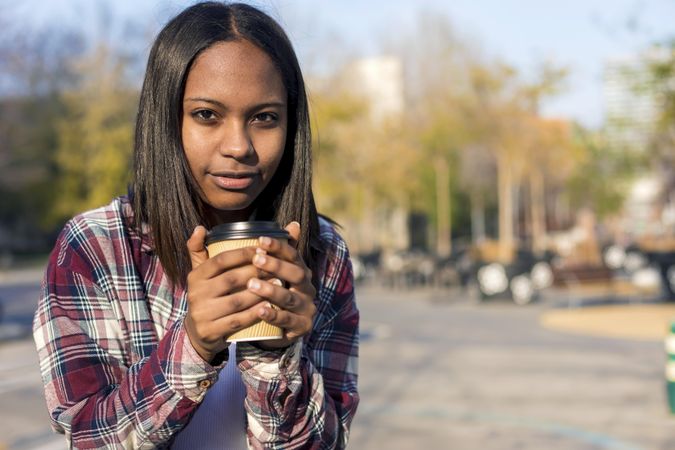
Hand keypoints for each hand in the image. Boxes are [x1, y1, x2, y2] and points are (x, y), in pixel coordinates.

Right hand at [183, 226, 264, 362]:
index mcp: (195, 276)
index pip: (221, 260)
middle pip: (231, 279)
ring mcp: (202, 313)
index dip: (243, 253)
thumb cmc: (207, 296)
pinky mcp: (210, 331)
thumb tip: (199, 227)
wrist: (197, 332)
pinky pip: (237, 321)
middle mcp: (196, 293)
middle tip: (276, 266)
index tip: (263, 249)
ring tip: (278, 283)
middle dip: (256, 272)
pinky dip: (255, 313)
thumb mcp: (199, 274)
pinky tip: (270, 306)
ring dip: (260, 292)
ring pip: (237, 301)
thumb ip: (199, 250)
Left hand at [246, 221, 316, 348]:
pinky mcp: (302, 327)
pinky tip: (260, 310)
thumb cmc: (277, 295)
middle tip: (256, 259)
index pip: (293, 255)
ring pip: (290, 298)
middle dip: (276, 266)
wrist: (282, 330)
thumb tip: (293, 224)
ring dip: (271, 291)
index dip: (279, 247)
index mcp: (301, 272)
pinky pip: (288, 321)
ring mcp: (306, 308)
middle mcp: (307, 288)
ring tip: (251, 284)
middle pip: (296, 274)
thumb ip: (282, 251)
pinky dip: (274, 316)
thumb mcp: (279, 273)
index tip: (260, 240)